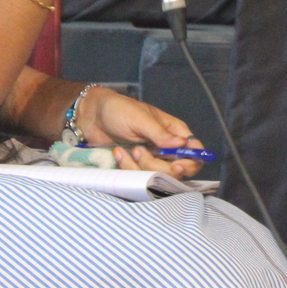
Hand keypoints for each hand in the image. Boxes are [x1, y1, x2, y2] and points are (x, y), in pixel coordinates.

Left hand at [78, 87, 207, 180]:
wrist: (91, 117)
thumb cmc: (118, 110)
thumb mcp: (140, 118)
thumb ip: (161, 133)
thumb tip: (183, 144)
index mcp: (173, 131)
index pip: (194, 150)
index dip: (191, 162)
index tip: (177, 166)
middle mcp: (166, 147)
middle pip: (178, 169)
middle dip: (160, 167)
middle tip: (141, 153)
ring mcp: (152, 159)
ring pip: (158, 176)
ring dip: (142, 166)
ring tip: (129, 150)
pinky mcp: (136, 167)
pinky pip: (139, 177)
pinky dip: (129, 168)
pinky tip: (119, 153)